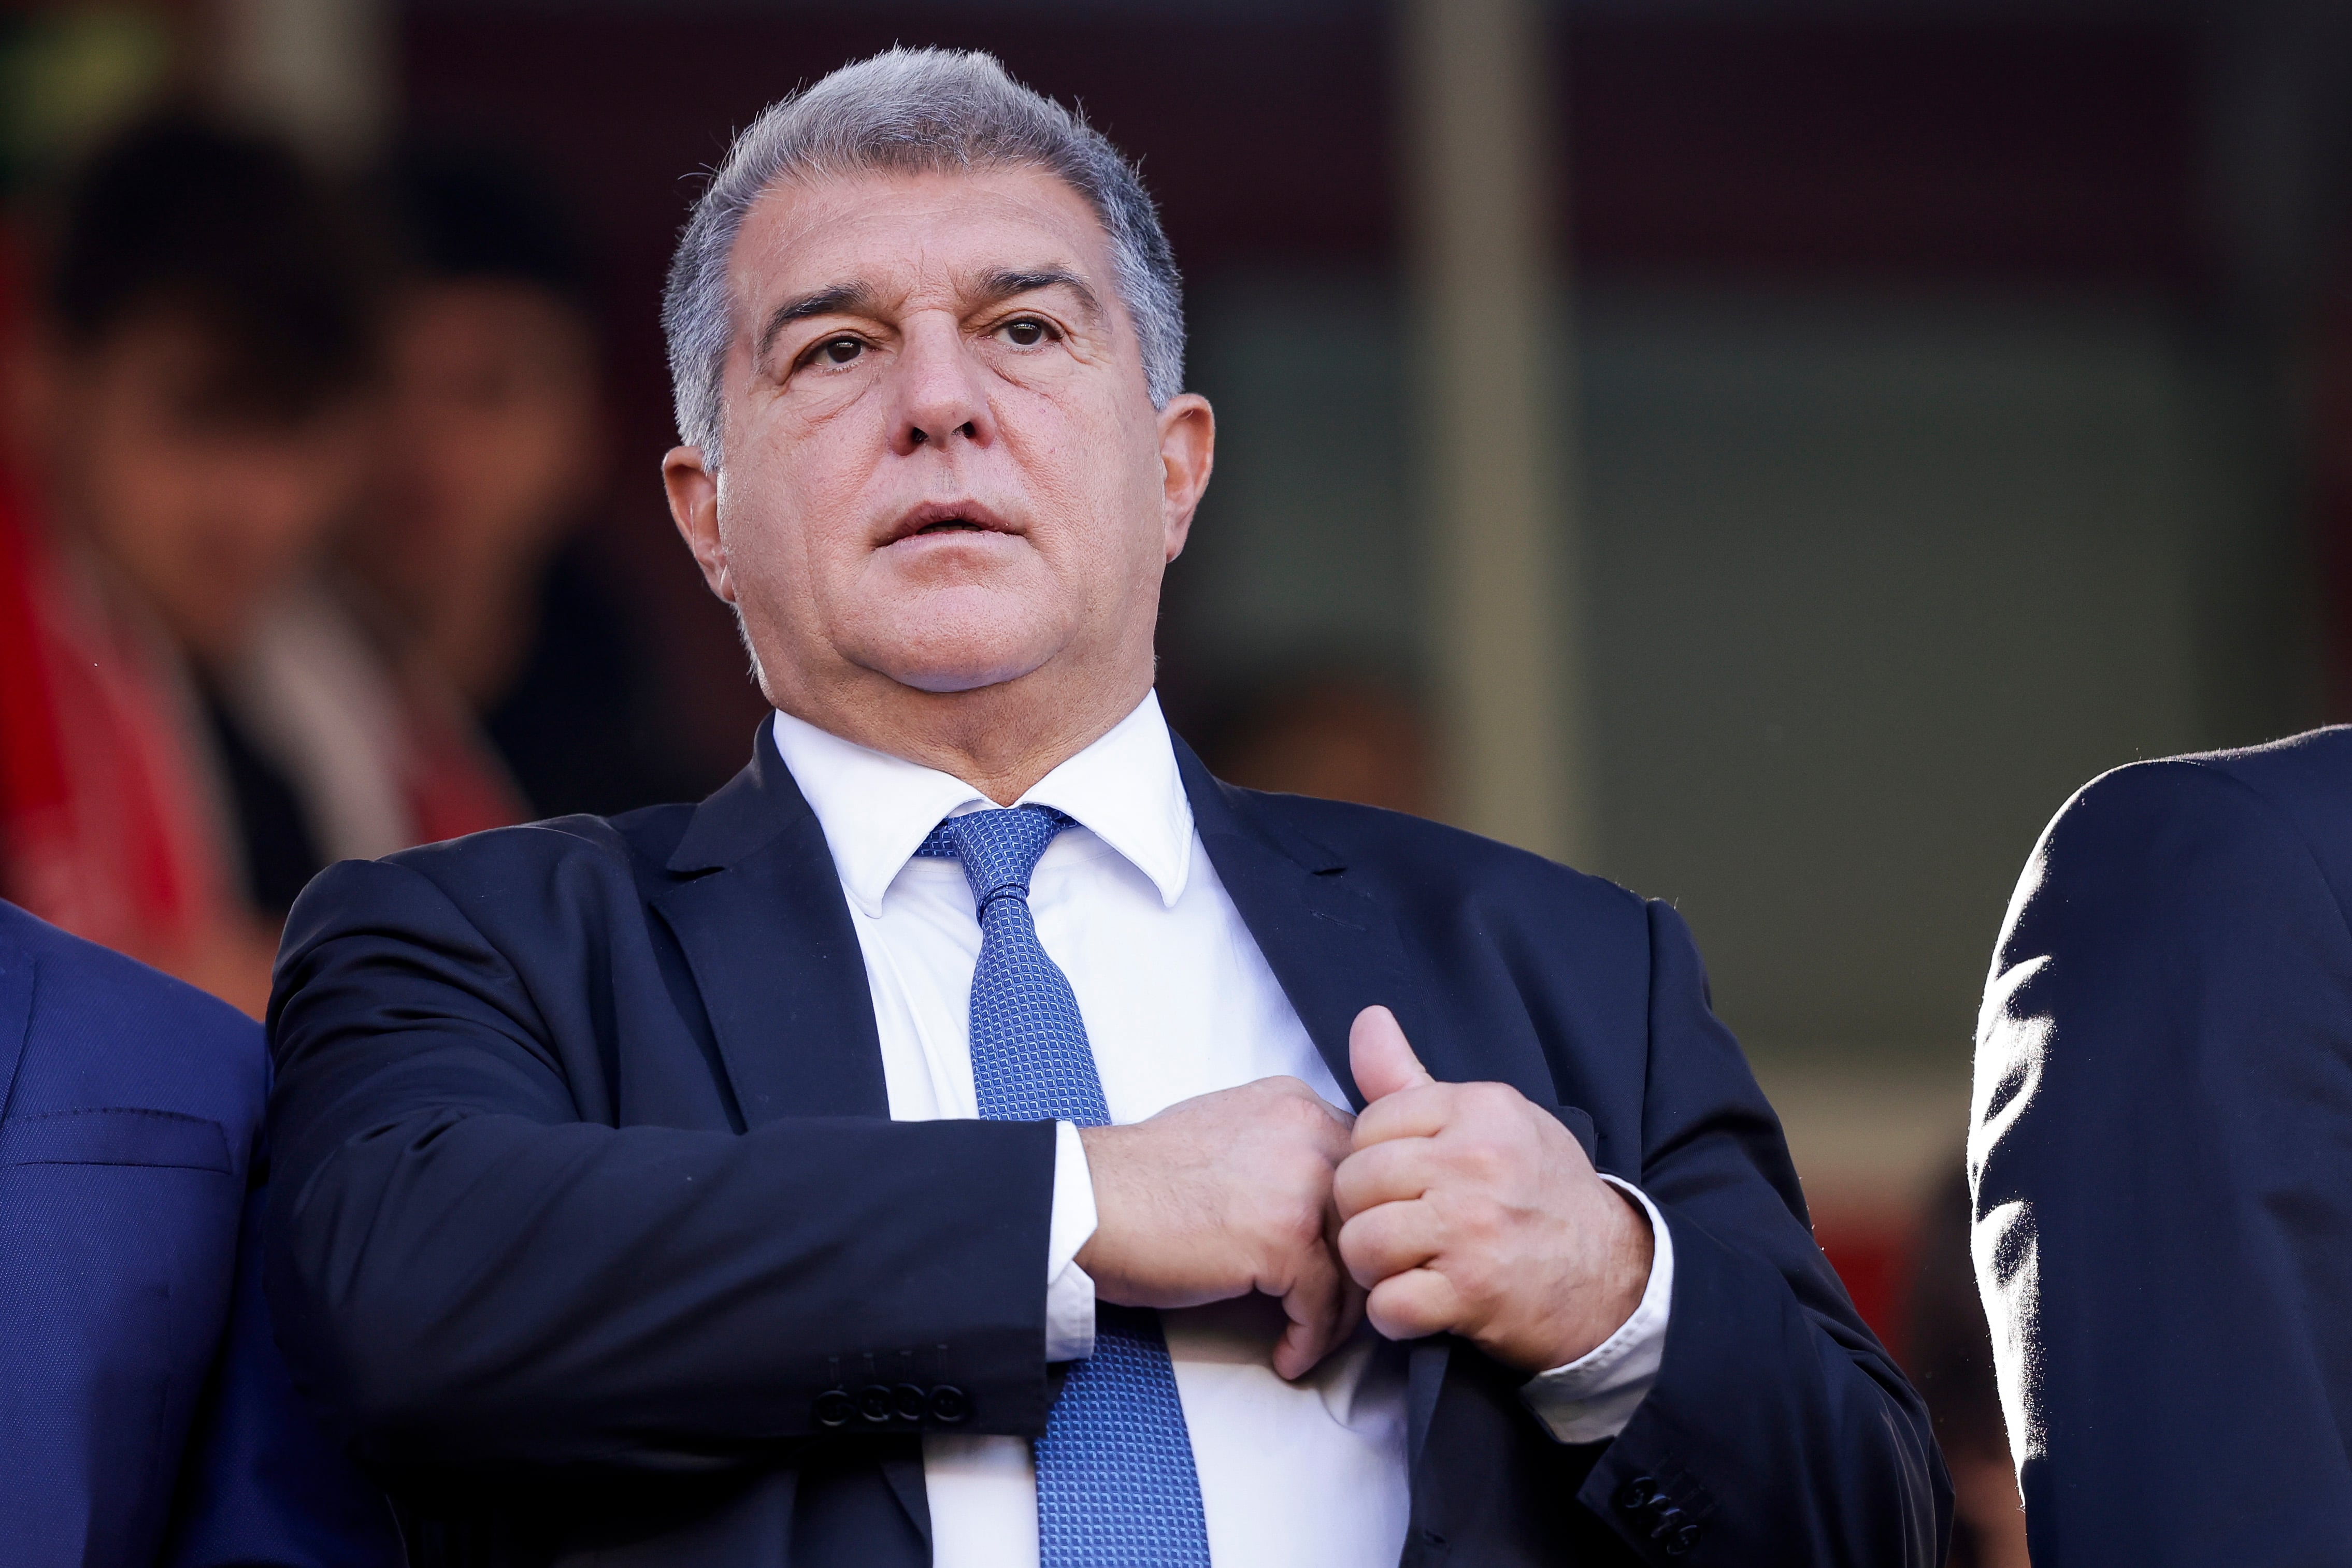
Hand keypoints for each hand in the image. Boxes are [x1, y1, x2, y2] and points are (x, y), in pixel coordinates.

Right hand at [1077, 1076, 1360, 1379]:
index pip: (1364, 1170)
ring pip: (1355, 1264)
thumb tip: (1317, 1202)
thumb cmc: (1140, 1180)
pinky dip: (1310, 1339)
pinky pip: (1323, 1304)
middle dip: (1356, 1272)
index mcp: (1295, 1104)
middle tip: (1334, 1310)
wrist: (1089, 1201)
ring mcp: (1300, 1184)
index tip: (1342, 1263)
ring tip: (1309, 1337)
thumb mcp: (1228, 1133)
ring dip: (1338, 1315)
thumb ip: (1283, 1152)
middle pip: (1369, 1216)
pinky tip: (1287, 1353)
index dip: (1354, 1225)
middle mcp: (1308, 1133)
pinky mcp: (1283, 1238)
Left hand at [1334, 1006, 1652, 1372]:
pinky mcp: (1473, 1292)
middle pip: (1355, 1183)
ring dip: (1371, 1269)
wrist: (1615, 1277)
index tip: (1398, 1185)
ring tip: (1401, 1269)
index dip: (1369, 1162)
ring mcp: (1473, 1227)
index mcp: (1479, 1109)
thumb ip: (1414, 1078)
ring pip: (1362, 1242)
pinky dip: (1394, 1317)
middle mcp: (1475, 1161)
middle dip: (1361, 1215)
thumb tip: (1367, 1017)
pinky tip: (1418, 1306)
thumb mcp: (1493, 1120)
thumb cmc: (1544, 1194)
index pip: (1370, 1125)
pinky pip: (1389, 1305)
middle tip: (1394, 1232)